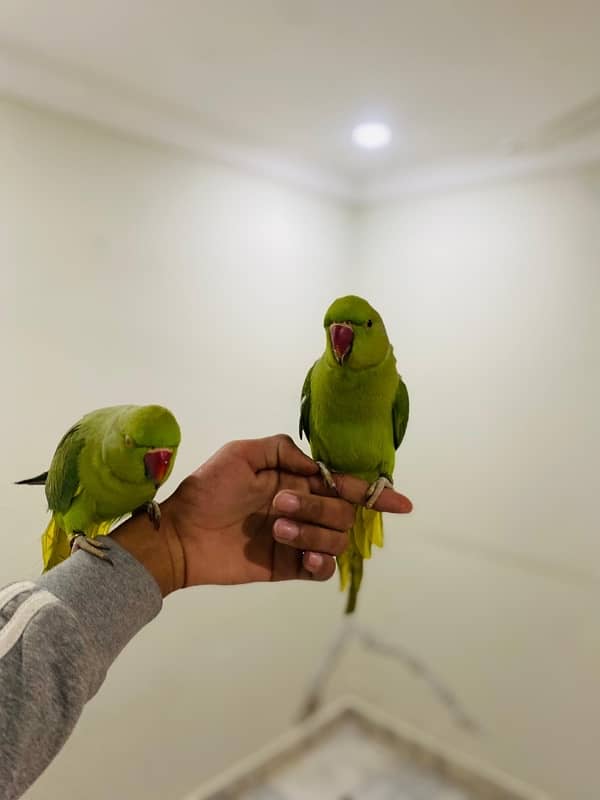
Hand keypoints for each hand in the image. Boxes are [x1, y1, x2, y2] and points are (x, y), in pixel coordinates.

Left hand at [161, 434, 411, 587]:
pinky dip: (321, 563)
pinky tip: (303, 559)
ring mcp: (298, 541)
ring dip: (313, 533)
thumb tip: (318, 468)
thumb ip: (284, 452)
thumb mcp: (243, 453)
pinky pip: (324, 570)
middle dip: (318, 507)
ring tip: (276, 530)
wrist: (181, 534)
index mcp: (296, 481)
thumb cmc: (208, 490)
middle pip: (343, 512)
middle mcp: (304, 510)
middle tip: (280, 505)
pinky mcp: (289, 568)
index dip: (373, 493)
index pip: (343, 486)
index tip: (400, 503)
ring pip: (337, 540)